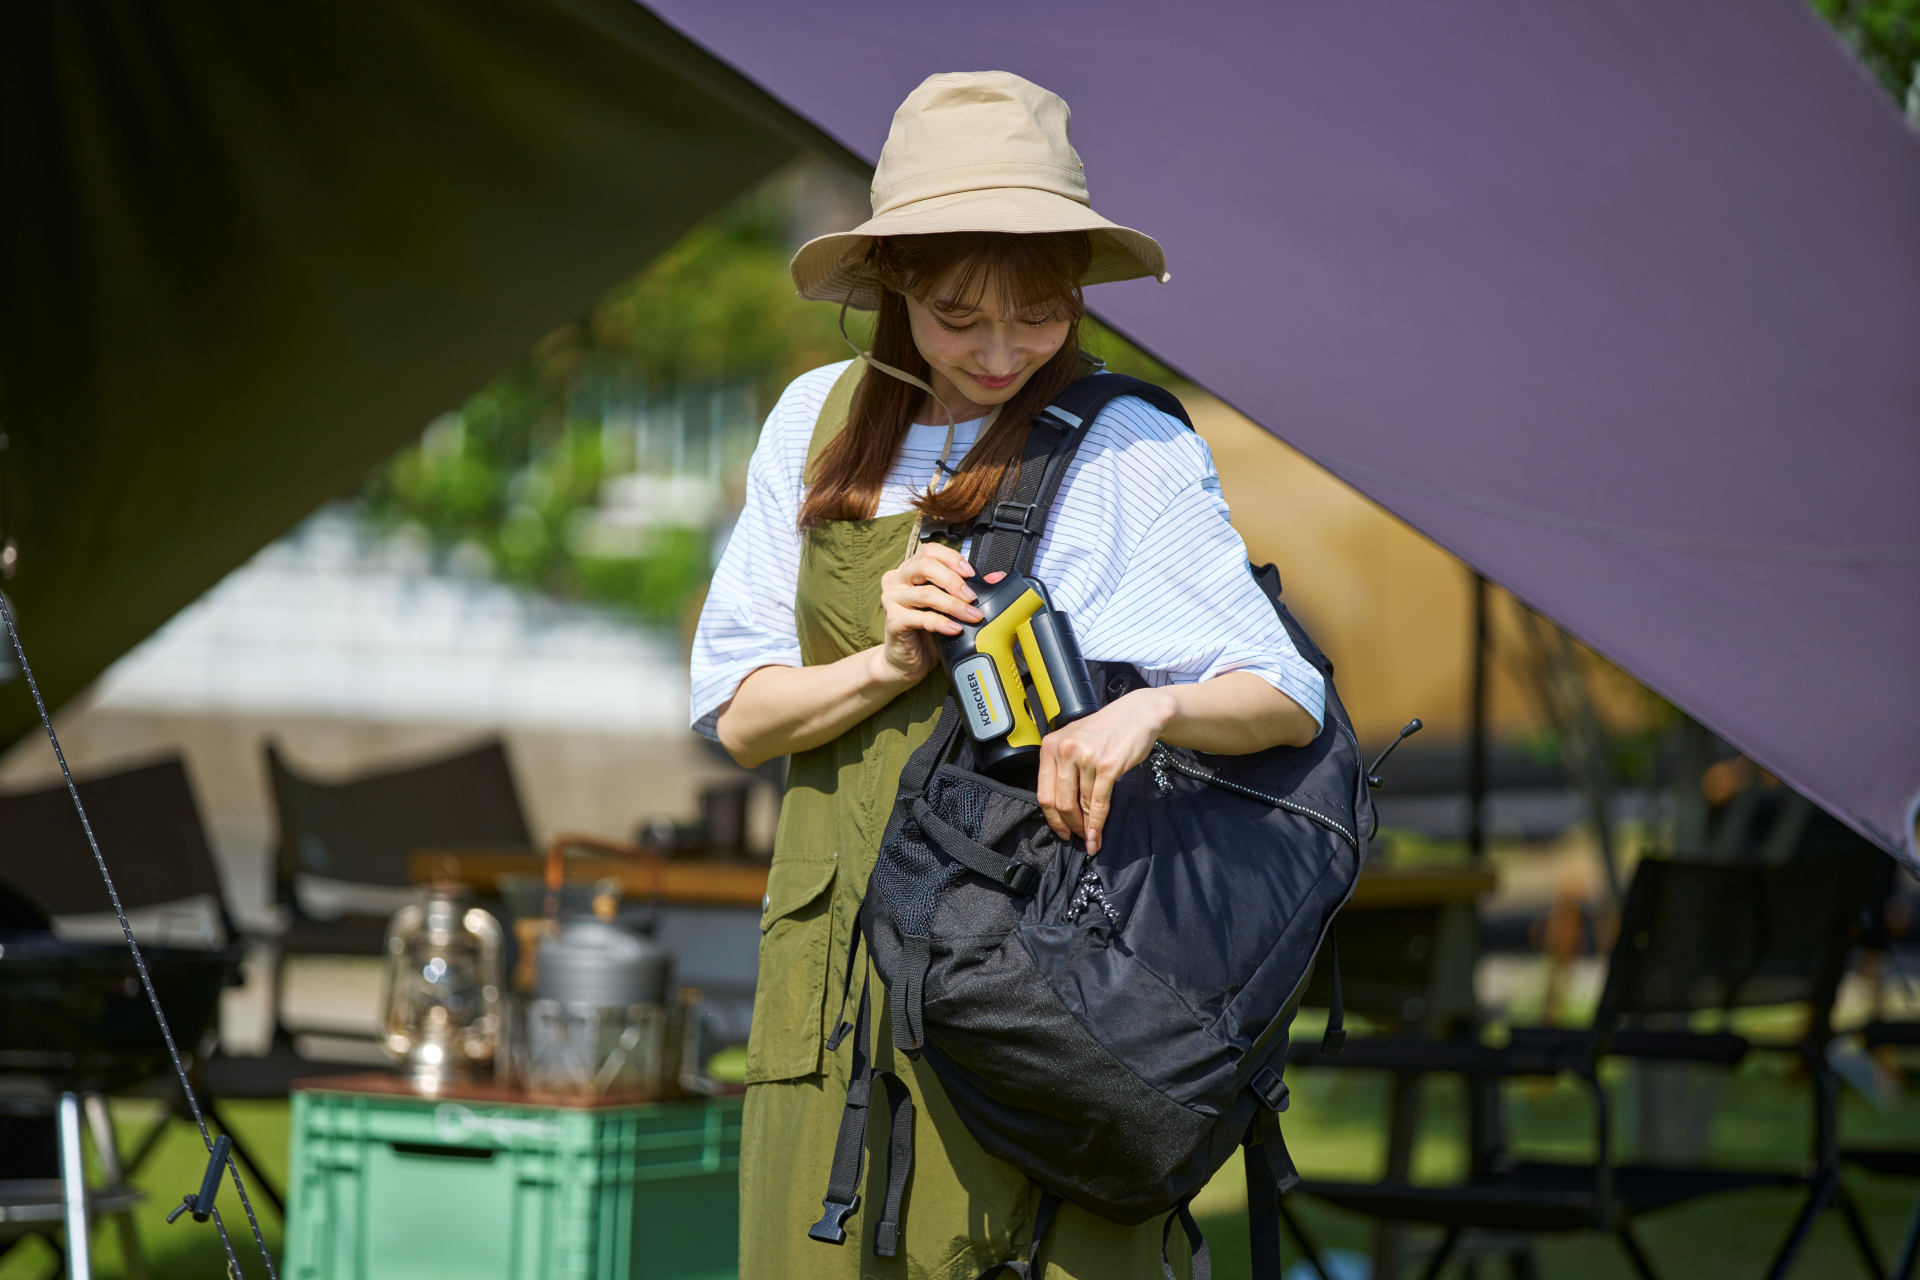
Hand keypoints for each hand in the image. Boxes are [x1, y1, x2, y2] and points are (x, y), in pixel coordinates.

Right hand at [873, 544, 1000, 688]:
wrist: (908, 660)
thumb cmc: (927, 630)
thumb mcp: (950, 606)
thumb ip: (969, 589)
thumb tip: (996, 578)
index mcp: (910, 569)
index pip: (930, 551)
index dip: (952, 559)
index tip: (971, 574)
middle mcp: (897, 580)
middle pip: (924, 566)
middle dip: (953, 580)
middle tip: (972, 596)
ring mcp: (892, 599)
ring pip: (925, 593)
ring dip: (954, 605)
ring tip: (972, 615)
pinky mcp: (892, 621)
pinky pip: (920, 618)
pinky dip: (942, 623)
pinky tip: (956, 629)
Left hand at [1036, 688, 1174, 855]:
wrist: (1137, 714)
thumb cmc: (1105, 729)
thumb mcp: (1073, 740)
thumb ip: (1061, 766)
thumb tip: (1058, 806)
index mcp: (1050, 745)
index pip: (1043, 792)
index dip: (1051, 818)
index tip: (1060, 830)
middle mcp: (1064, 750)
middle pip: (1059, 802)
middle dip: (1068, 825)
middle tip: (1075, 836)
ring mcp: (1085, 758)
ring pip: (1080, 804)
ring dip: (1085, 827)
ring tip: (1090, 837)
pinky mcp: (1107, 766)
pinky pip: (1098, 803)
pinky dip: (1097, 823)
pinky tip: (1098, 835)